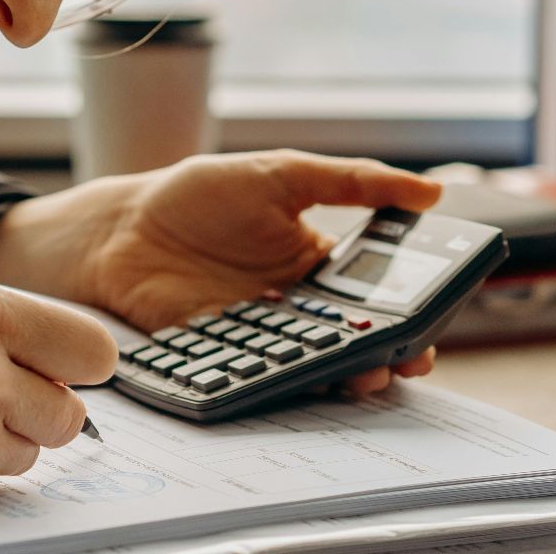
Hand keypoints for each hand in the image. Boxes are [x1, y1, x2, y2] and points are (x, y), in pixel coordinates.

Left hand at [0, 149, 442, 395]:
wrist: (123, 227)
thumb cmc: (201, 195)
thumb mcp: (283, 173)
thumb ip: (352, 182)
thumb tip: (430, 191)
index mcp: (317, 262)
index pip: (376, 294)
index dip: (407, 310)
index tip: (432, 321)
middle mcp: (295, 305)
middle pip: (353, 337)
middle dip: (388, 351)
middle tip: (411, 358)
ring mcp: (262, 334)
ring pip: (316, 362)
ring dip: (347, 372)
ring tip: (369, 372)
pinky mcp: (226, 355)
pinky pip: (264, 374)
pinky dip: (289, 380)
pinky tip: (307, 377)